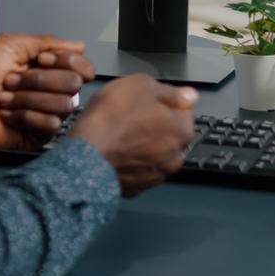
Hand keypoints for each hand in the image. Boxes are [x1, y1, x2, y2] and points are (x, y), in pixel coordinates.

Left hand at [0, 34, 93, 150]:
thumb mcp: (11, 44)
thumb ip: (47, 42)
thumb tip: (80, 45)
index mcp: (48, 68)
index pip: (82, 66)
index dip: (66, 61)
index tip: (40, 60)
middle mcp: (50, 90)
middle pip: (74, 84)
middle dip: (38, 79)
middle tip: (10, 80)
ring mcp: (44, 114)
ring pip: (63, 105)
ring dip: (27, 98)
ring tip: (4, 98)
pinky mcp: (36, 136)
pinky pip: (50, 125)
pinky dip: (24, 116)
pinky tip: (6, 115)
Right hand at [71, 74, 197, 196]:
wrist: (84, 156)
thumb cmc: (112, 117)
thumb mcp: (141, 86)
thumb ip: (170, 92)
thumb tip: (190, 96)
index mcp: (182, 131)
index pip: (183, 111)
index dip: (162, 103)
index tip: (144, 101)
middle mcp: (175, 157)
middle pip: (168, 135)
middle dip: (154, 127)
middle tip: (128, 118)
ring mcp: (156, 177)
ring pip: (153, 155)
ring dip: (142, 147)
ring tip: (118, 136)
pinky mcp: (136, 189)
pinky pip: (137, 171)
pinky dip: (130, 163)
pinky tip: (114, 154)